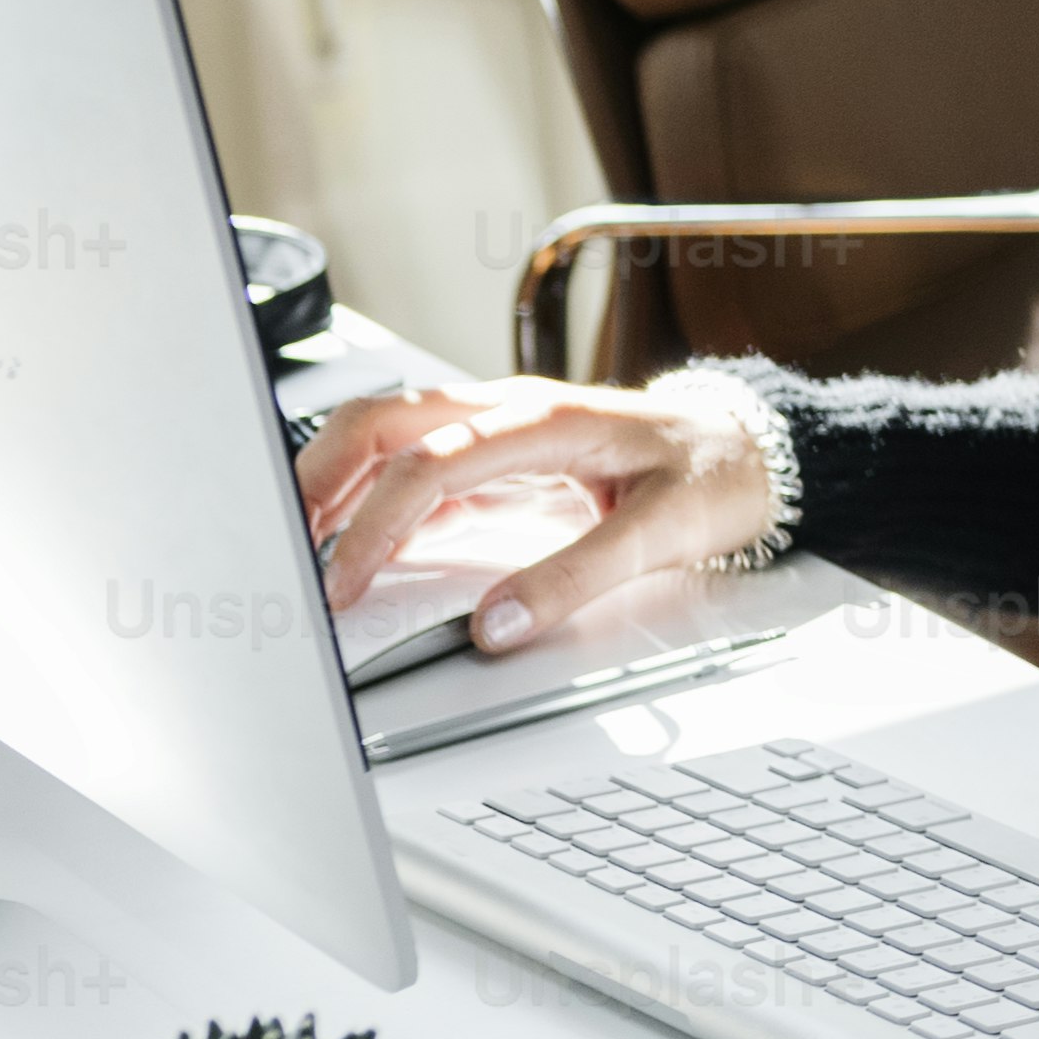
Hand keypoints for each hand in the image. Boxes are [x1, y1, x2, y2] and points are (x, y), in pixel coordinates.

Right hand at [299, 377, 777, 653]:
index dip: (373, 523)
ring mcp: (502, 431)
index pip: (429, 464)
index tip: (344, 582)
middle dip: (320, 478)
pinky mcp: (502, 459)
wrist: (755, 450)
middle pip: (384, 423)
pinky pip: (421, 470)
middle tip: (284, 548)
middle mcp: (512, 413)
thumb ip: (577, 578)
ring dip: (336, 483)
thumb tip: (494, 626)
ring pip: (391, 436)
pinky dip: (376, 503)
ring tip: (302, 547)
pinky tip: (360, 549)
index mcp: (545, 420)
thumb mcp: (663, 534)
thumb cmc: (717, 475)